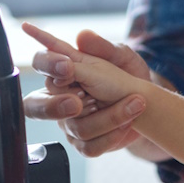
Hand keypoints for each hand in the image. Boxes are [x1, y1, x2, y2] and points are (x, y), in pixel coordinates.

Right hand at [21, 24, 169, 160]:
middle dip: (54, 105)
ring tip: (134, 103)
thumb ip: (104, 47)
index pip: (40, 64)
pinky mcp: (83, 143)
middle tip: (77, 103)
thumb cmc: (127, 76)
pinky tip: (126, 123)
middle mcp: (58, 99)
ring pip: (75, 126)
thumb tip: (83, 36)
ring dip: (108, 116)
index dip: (47, 65)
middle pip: (34, 106)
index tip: (67, 66)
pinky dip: (111, 135)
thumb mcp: (122, 57)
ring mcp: (68, 123)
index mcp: (62, 72)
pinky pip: (89, 146)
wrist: (149, 104)